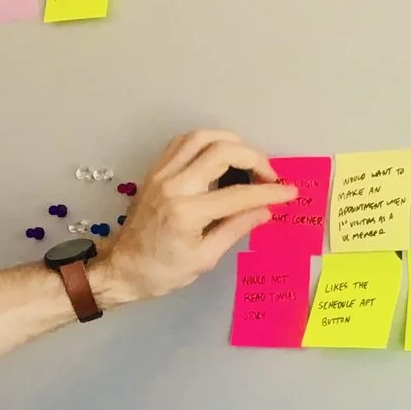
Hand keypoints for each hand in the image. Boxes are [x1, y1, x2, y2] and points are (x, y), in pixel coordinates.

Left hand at [94, 130, 287, 305]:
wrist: (120, 268)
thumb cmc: (162, 272)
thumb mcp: (204, 259)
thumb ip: (236, 229)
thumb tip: (266, 210)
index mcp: (187, 213)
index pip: (238, 194)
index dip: (269, 192)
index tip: (290, 192)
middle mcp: (173, 185)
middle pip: (221, 151)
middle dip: (253, 158)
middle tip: (268, 175)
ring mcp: (161, 173)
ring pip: (201, 137)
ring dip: (231, 142)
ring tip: (248, 161)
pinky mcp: (155, 170)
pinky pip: (183, 142)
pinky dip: (207, 142)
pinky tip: (220, 156)